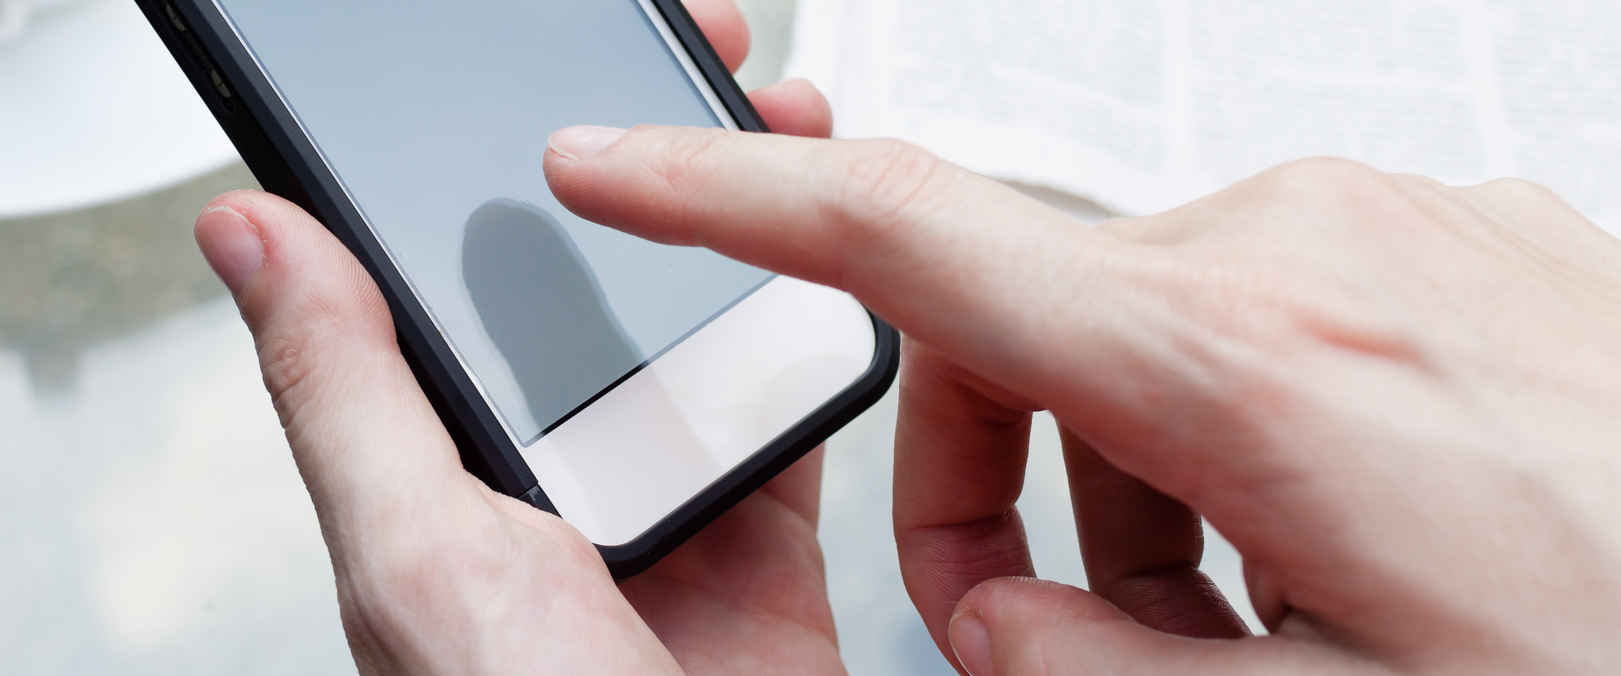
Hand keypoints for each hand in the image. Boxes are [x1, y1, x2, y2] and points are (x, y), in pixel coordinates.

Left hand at [193, 2, 848, 672]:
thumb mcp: (414, 551)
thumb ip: (346, 388)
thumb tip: (244, 230)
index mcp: (436, 465)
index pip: (440, 271)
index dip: (477, 153)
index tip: (523, 54)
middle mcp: (544, 476)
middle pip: (588, 279)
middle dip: (645, 159)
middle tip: (698, 52)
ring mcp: (658, 504)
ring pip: (698, 324)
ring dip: (744, 220)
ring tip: (780, 118)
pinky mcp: (761, 540)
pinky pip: (794, 408)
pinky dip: (822, 331)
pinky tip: (839, 251)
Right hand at [543, 123, 1620, 671]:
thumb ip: (1093, 671)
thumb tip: (991, 615)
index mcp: (1246, 360)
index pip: (909, 234)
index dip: (724, 196)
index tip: (605, 162)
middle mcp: (1309, 246)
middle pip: (1013, 311)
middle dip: (982, 471)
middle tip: (1044, 629)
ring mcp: (1391, 224)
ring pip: (1138, 321)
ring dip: (1129, 474)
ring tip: (1245, 621)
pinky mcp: (1451, 237)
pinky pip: (1259, 306)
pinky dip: (1231, 425)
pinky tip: (1337, 545)